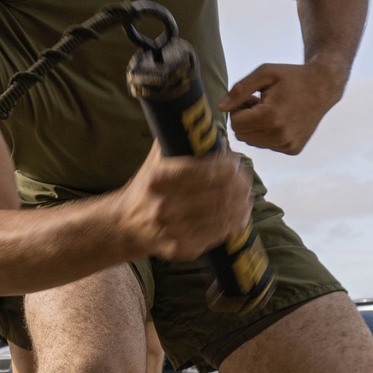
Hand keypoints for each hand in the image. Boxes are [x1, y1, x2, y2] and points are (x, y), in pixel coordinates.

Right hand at [116, 144, 251, 260]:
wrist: (124, 225)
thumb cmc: (146, 188)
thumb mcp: (155, 161)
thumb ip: (177, 141)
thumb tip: (207, 123)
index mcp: (158, 178)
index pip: (205, 171)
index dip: (228, 166)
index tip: (235, 163)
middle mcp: (163, 205)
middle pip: (218, 194)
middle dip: (239, 186)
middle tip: (246, 181)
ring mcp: (172, 230)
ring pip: (221, 216)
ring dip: (240, 207)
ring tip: (247, 199)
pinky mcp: (180, 248)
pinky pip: (215, 236)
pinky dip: (231, 226)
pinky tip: (239, 218)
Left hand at [219, 62, 341, 154]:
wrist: (323, 87)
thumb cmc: (291, 77)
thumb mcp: (264, 74)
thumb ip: (239, 90)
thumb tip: (220, 108)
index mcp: (271, 117)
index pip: (235, 123)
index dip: (238, 109)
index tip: (250, 98)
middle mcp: (279, 136)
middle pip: (242, 135)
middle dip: (245, 119)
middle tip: (259, 103)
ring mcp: (287, 145)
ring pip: (253, 142)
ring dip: (255, 127)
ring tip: (270, 110)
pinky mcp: (293, 149)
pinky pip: (267, 145)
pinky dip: (267, 134)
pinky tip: (280, 120)